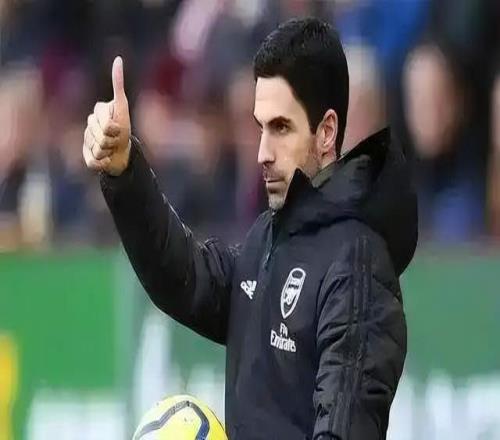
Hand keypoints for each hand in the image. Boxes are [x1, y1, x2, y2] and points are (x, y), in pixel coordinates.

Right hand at [83, 56, 130, 175]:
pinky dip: (104, 163)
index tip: (119, 128)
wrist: (124, 152)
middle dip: (113, 140)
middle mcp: (89, 126)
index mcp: (96, 113)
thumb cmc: (124, 129)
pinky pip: (93, 162)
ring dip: (109, 151)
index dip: (115, 128)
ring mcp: (86, 141)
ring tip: (112, 148)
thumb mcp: (122, 106)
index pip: (104, 123)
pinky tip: (107, 159)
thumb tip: (118, 59)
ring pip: (97, 149)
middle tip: (116, 139)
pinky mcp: (86, 157)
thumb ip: (118, 84)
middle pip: (100, 136)